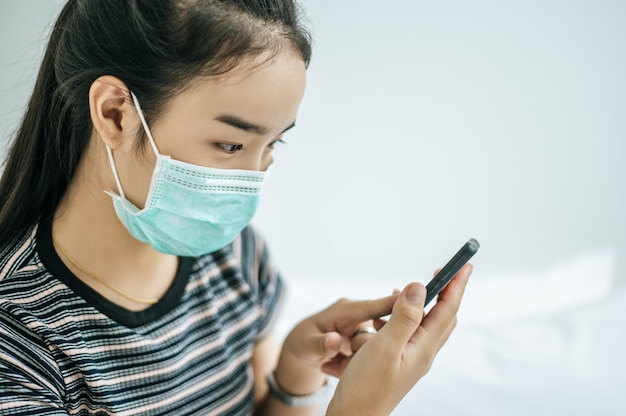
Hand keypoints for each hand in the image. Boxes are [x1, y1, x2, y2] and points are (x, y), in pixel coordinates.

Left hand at [273, 290, 399, 394]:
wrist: (299, 351)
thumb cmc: (302, 344)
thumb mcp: (307, 346)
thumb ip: (322, 345)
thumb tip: (334, 340)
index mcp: (346, 309)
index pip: (376, 306)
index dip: (397, 306)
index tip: (420, 305)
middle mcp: (358, 314)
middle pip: (382, 327)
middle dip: (375, 346)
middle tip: (353, 356)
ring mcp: (363, 324)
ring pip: (379, 341)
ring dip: (363, 356)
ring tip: (338, 362)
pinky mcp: (366, 334)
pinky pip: (374, 347)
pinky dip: (363, 359)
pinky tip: (340, 365)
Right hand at [326, 264, 471, 415]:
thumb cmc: (366, 387)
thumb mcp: (384, 347)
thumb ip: (403, 317)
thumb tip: (419, 286)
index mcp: (423, 348)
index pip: (447, 309)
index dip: (456, 285)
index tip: (465, 265)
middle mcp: (422, 353)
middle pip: (442, 316)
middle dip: (443, 292)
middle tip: (441, 272)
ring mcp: (410, 358)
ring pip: (422, 324)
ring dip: (414, 305)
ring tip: (396, 294)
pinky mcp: (397, 361)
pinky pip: (404, 333)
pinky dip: (396, 318)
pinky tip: (379, 318)